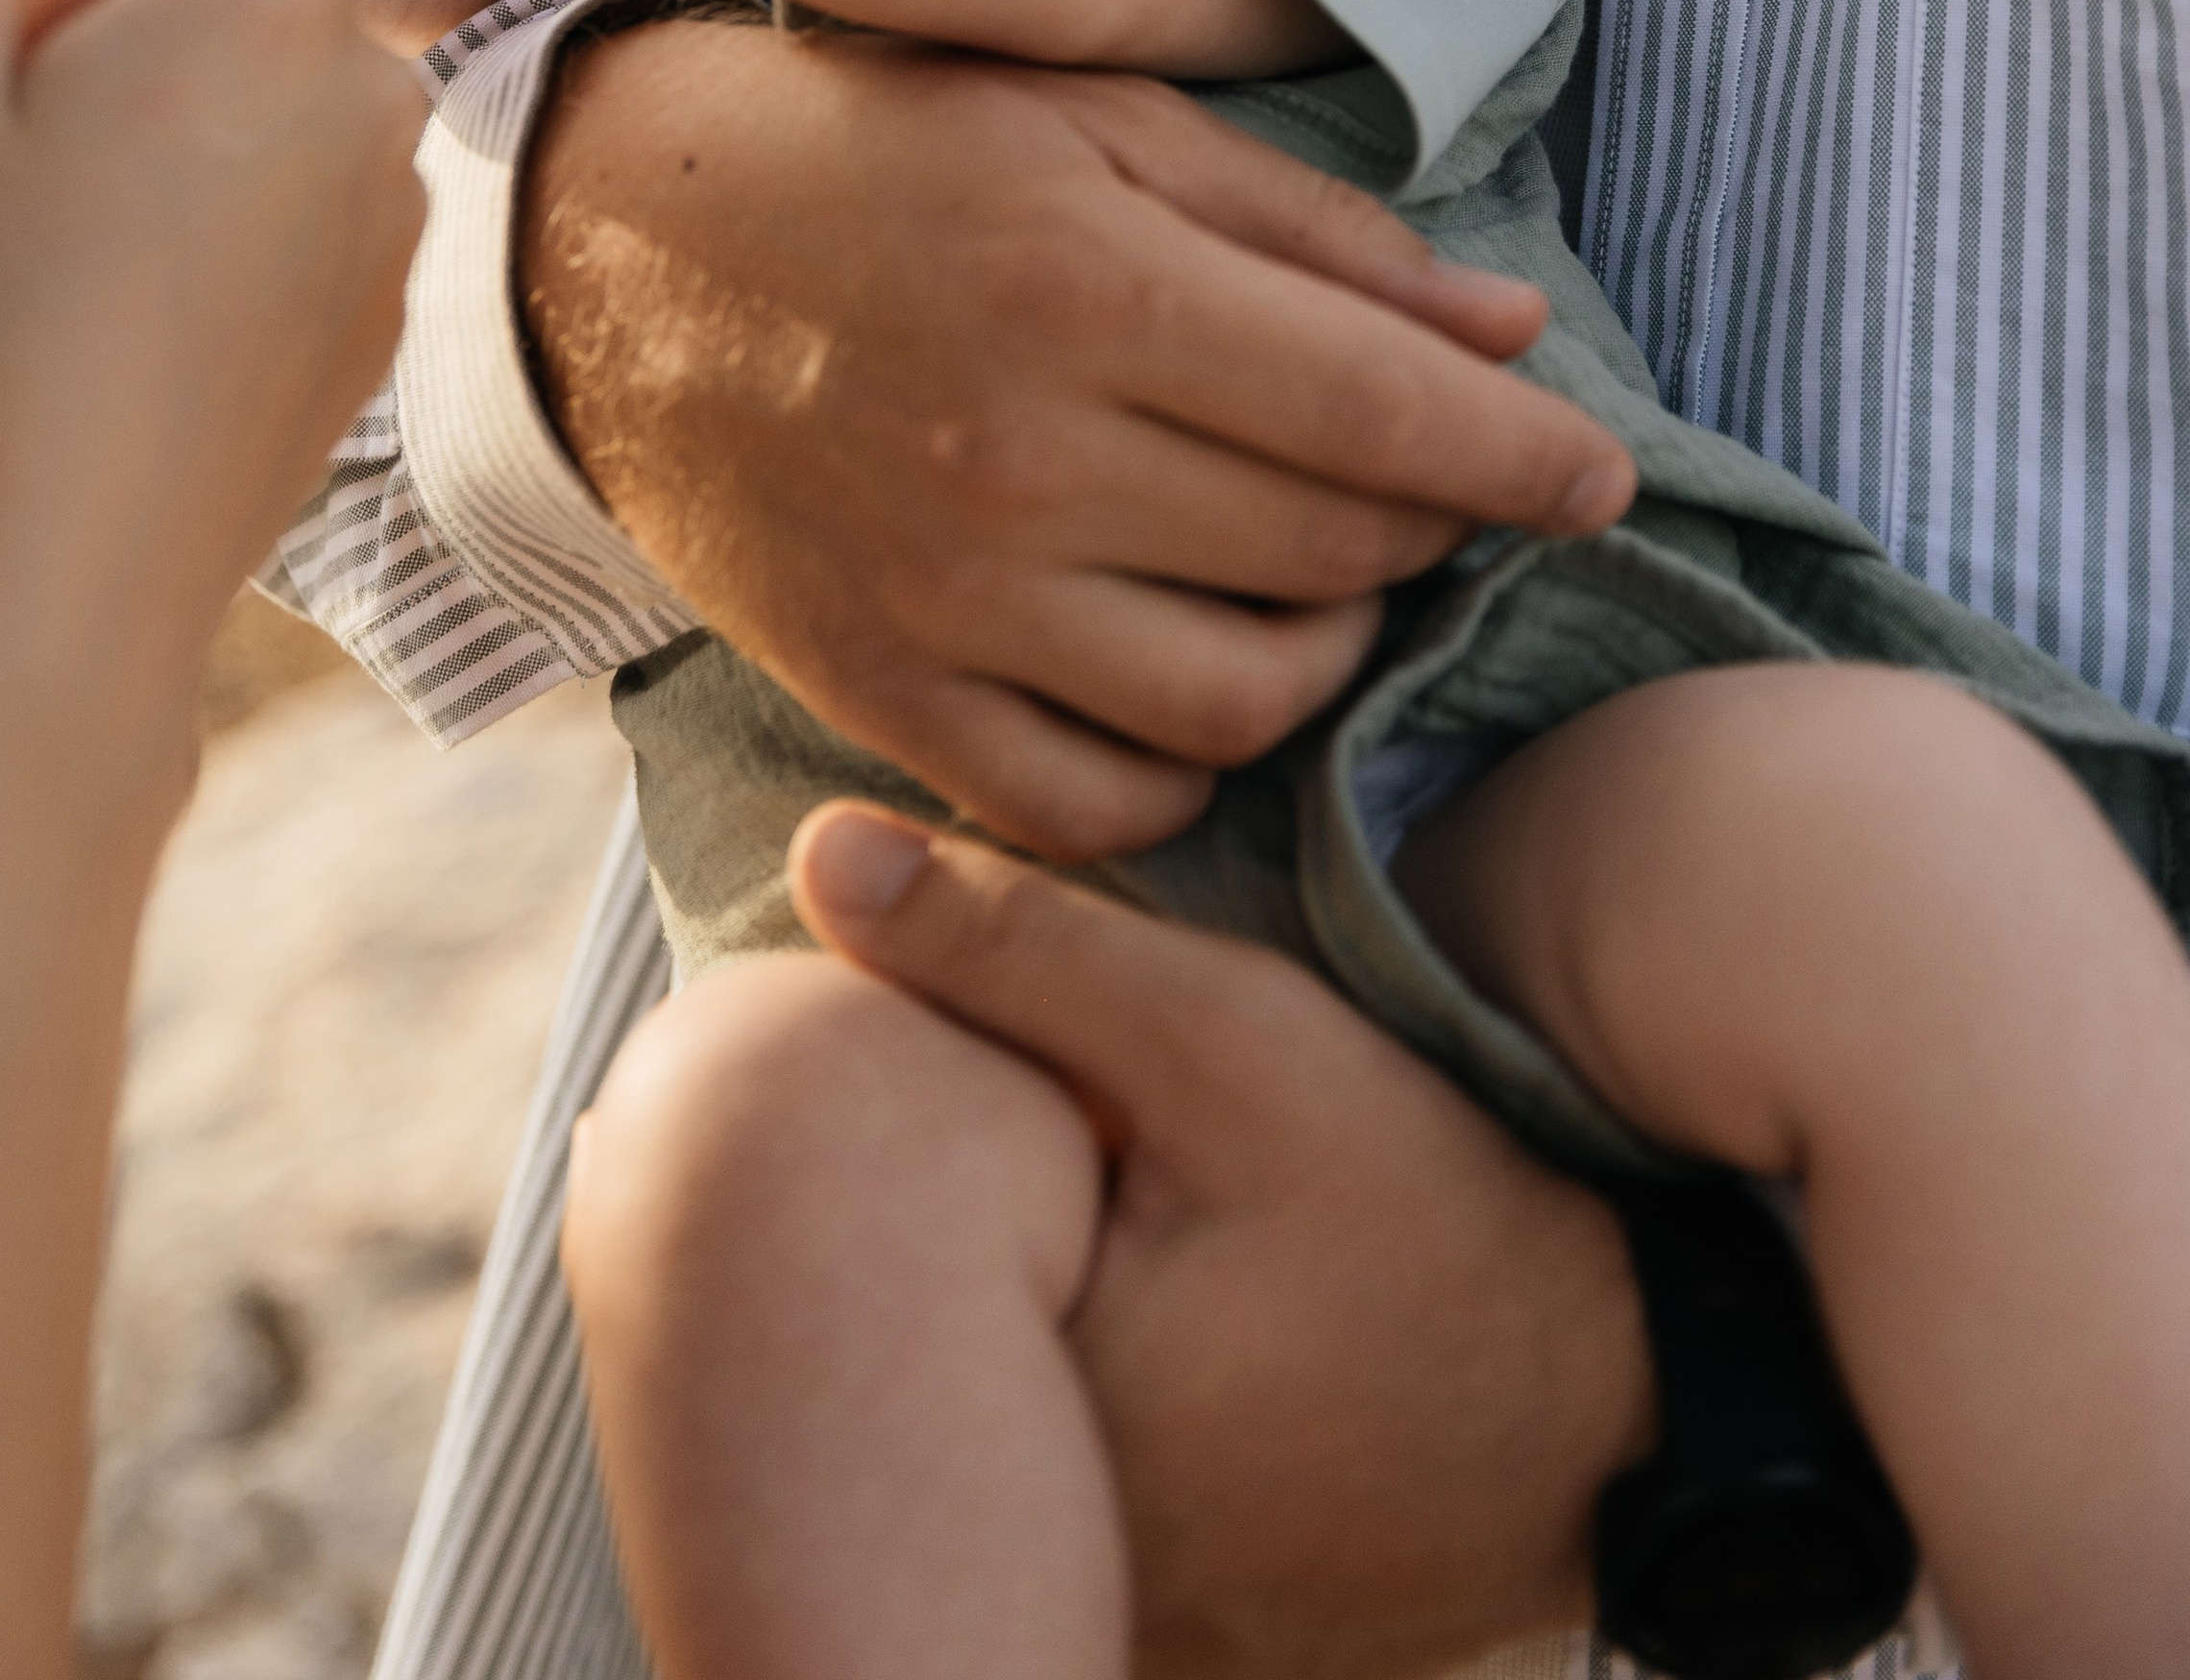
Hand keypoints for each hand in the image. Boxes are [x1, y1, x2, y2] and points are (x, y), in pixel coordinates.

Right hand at [0, 0, 428, 805]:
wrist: (32, 623)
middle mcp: (367, 93)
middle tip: (7, 124)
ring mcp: (385, 220)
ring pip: (270, 88)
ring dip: (167, 118)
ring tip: (41, 245)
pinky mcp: (371, 325)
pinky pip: (287, 206)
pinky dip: (202, 224)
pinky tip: (97, 328)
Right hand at [527, 21, 1634, 858]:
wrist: (610, 247)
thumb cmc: (882, 148)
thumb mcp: (1098, 121)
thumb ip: (1313, 233)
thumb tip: (1511, 337)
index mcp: (1082, 278)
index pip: (1380, 414)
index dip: (1527, 457)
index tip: (1602, 474)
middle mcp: (1015, 454)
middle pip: (1331, 550)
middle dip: (1435, 525)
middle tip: (1437, 483)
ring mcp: (941, 595)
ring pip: (1240, 704)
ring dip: (1329, 649)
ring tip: (1321, 572)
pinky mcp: (878, 691)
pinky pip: (1096, 805)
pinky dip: (1188, 770)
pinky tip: (1199, 675)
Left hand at [793, 805, 1653, 1679]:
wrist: (1632, 1395)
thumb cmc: (1434, 1209)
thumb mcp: (1222, 1037)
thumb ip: (1015, 944)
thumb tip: (823, 853)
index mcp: (1040, 1416)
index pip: (856, 1281)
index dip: (882, 1163)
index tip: (971, 1110)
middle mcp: (1064, 1556)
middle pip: (914, 1381)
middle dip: (936, 1271)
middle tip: (1051, 1171)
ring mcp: (1129, 1616)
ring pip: (991, 1458)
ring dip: (1003, 1361)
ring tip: (1115, 1251)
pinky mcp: (1195, 1633)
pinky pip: (1075, 1523)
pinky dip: (1085, 1432)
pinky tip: (1170, 1349)